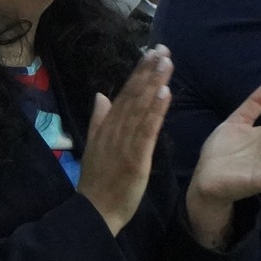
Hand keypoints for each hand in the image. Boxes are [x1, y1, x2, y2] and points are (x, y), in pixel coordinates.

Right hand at [76, 49, 172, 235]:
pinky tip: (165, 93)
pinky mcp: (135, 158)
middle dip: (148, 71)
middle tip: (162, 49)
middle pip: (133, 95)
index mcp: (107, 127)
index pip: (124, 93)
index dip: (138, 72)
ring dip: (154, 84)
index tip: (151, 52)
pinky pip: (147, 131)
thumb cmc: (97, 181)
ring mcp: (124, 143)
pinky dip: (155, 111)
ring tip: (166, 63)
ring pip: (140, 108)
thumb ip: (98, 120)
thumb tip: (101, 95)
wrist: (95, 212)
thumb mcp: (93, 146)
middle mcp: (114, 130)